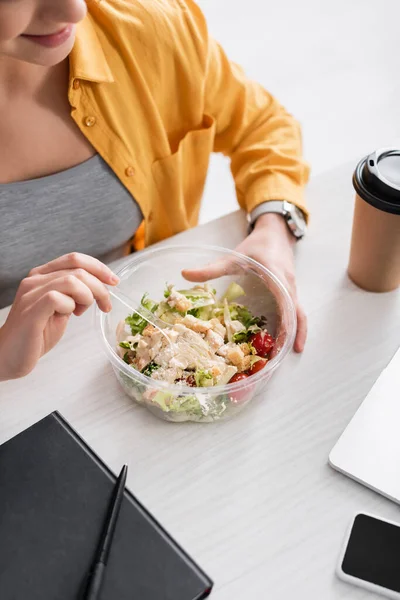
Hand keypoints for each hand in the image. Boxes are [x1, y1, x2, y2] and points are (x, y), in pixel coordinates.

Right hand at [0, 253, 118, 380]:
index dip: (99, 267)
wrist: (10, 356)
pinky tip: (69, 316)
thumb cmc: (36, 334)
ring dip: (88, 296)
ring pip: (72, 280)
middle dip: (100, 287)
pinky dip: (71, 306)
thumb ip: (75, 296)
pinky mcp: (31, 310)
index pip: (74, 258)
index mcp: (42, 275)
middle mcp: (35, 280)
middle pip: (78, 268)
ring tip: (83, 312)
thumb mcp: (62, 309)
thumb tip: (98, 288)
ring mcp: (31, 294)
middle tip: (105, 305)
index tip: (113, 281)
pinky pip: (57, 298)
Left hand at [183, 213, 306, 352]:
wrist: (276, 232)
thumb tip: (185, 274)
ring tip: (279, 358)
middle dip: (289, 338)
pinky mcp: (291, 293)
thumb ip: (211, 268)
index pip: (287, 303)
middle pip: (297, 316)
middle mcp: (289, 286)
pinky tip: (284, 344)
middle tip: (275, 360)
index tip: (280, 342)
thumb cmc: (257, 245)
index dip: (286, 323)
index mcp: (277, 276)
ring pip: (299, 317)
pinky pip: (296, 314)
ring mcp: (292, 290)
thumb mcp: (234, 256)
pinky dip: (292, 329)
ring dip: (292, 337)